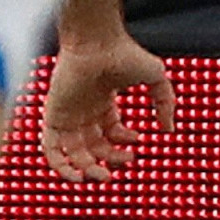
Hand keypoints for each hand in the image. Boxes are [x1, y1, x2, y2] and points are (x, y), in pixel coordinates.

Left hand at [40, 27, 172, 183]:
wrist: (97, 41)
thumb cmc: (124, 52)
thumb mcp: (156, 78)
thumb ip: (165, 103)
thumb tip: (168, 130)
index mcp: (103, 103)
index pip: (110, 133)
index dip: (124, 144)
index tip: (137, 142)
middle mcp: (84, 111)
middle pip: (93, 148)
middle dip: (108, 161)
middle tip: (121, 165)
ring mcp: (67, 115)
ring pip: (72, 154)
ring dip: (86, 170)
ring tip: (100, 178)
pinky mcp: (52, 116)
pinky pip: (51, 149)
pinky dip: (61, 167)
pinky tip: (77, 176)